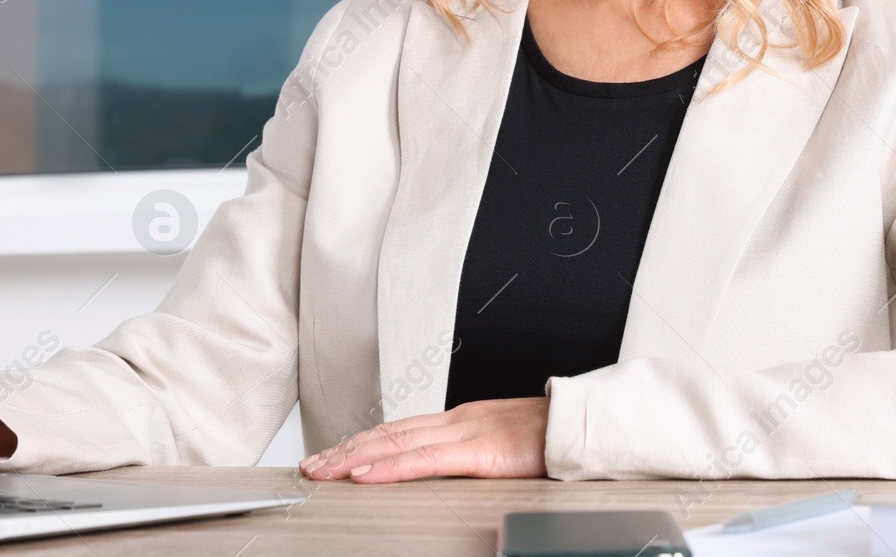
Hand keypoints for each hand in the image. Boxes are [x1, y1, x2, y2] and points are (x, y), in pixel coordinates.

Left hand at [299, 397, 547, 482]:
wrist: (583, 425)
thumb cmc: (549, 438)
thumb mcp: (501, 444)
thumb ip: (472, 453)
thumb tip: (447, 469)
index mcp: (460, 420)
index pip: (399, 429)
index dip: (362, 441)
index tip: (333, 454)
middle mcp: (455, 421)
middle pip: (388, 433)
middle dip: (345, 449)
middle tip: (312, 465)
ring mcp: (465, 433)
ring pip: (396, 442)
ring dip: (355, 457)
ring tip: (325, 470)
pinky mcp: (479, 452)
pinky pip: (425, 461)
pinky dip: (390, 466)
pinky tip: (366, 474)